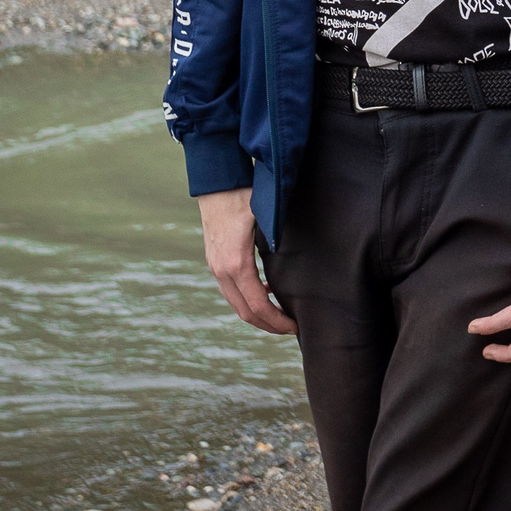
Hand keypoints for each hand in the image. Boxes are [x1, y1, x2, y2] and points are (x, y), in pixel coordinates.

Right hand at [196, 187, 294, 333]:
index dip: (276, 321)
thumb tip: (295, 262)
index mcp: (236, 263)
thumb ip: (278, 239)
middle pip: (244, 312)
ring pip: (235, 303)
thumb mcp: (265, 216)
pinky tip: (266, 293)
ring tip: (280, 316)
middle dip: (268, 325)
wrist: (217, 181)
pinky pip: (231, 289)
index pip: (257, 305)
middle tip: (291, 329)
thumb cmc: (244, 195)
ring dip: (257, 314)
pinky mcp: (214, 260)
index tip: (295, 327)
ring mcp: (215, 265)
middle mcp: (221, 269)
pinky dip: (248, 299)